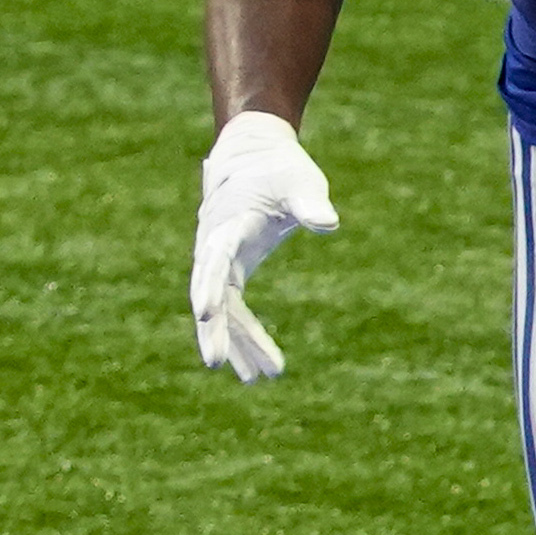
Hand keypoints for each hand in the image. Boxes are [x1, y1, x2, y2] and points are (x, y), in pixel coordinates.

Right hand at [190, 109, 336, 381]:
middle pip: (208, 292)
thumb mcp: (299, 181)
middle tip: (216, 363)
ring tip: (257, 380)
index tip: (205, 312)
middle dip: (213, 328)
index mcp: (227, 222)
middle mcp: (214, 245)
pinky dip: (247, 336)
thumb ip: (310, 203)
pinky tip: (261, 369)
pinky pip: (235, 310)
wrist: (255, 154)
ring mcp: (220, 261)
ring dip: (237, 343)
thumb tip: (329, 223)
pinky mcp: (231, 270)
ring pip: (223, 310)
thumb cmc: (280, 167)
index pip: (214, 257)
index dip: (209, 284)